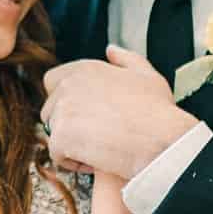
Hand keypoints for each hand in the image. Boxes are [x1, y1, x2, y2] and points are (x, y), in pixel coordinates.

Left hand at [41, 46, 189, 179]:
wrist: (161, 140)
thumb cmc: (159, 111)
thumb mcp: (146, 75)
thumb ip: (125, 59)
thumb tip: (111, 50)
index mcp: (85, 69)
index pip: (53, 82)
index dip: (66, 101)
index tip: (86, 116)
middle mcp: (69, 85)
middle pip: (50, 110)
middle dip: (68, 125)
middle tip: (96, 137)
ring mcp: (63, 110)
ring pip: (54, 133)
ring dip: (72, 144)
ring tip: (101, 149)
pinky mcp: (61, 136)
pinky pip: (58, 154)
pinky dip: (75, 163)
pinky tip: (98, 161)